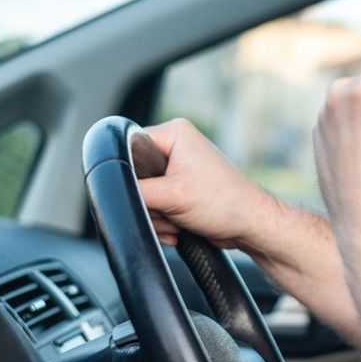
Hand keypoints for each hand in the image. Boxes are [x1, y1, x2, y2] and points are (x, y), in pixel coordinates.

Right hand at [137, 118, 276, 251]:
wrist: (249, 226)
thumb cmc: (224, 203)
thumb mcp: (171, 195)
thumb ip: (135, 191)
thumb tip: (111, 193)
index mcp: (174, 133)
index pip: (127, 148)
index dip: (131, 176)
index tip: (148, 194)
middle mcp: (176, 146)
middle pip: (134, 179)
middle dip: (150, 204)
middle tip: (172, 210)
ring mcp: (178, 170)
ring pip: (143, 198)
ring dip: (157, 218)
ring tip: (180, 220)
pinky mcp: (180, 190)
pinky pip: (155, 209)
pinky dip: (163, 223)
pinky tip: (179, 229)